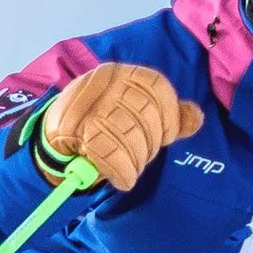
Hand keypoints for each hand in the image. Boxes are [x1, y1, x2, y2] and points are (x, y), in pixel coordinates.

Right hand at [37, 63, 201, 190]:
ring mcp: (87, 104)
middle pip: (145, 113)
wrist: (56, 140)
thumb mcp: (134, 114)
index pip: (157, 87)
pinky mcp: (71, 129)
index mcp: (122, 73)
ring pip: (127, 134)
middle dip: (150, 144)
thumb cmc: (102, 125)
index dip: (170, 115)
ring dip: (135, 162)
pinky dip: (121, 172)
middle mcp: (105, 82)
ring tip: (130, 170)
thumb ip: (166, 116)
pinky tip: (122, 179)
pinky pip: (108, 152)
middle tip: (142, 158)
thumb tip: (197, 117)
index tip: (167, 137)